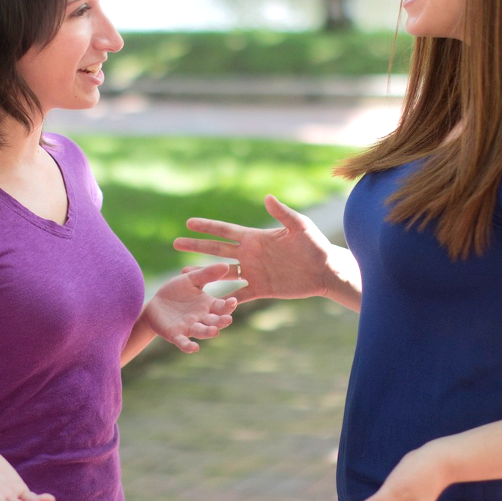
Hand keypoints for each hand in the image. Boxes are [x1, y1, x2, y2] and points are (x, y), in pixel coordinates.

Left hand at [143, 262, 238, 353]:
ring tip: (214, 331)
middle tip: (227, 319)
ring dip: (208, 332)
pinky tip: (194, 348)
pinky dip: (188, 346)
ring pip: (201, 332)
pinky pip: (183, 342)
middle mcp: (201, 318)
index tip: (233, 301)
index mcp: (207, 305)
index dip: (228, 305)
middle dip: (221, 321)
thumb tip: (226, 265)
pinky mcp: (176, 335)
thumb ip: (207, 274)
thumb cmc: (176, 291)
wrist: (155, 304)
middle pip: (215, 321)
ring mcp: (189, 327)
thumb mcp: (191, 279)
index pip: (221, 307)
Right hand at [174, 195, 333, 303]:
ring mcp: (254, 272)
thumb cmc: (315, 245)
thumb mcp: (300, 227)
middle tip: (175, 243)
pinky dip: (224, 299)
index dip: (207, 227)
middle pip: (217, 249)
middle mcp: (250, 254)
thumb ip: (283, 214)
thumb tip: (267, 197)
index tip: (188, 223)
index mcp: (255, 238)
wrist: (325, 270)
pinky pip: (238, 295)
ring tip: (183, 273)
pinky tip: (208, 303)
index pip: (225, 231)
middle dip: (196, 246)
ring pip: (222, 273)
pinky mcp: (261, 289)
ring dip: (203, 273)